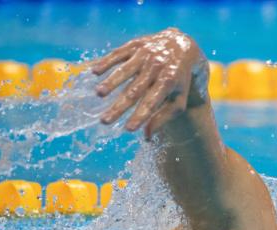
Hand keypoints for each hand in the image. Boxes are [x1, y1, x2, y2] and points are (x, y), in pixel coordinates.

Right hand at [92, 28, 207, 137]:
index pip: (152, 102)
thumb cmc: (178, 79)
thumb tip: (147, 137)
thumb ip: (163, 117)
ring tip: (98, 94)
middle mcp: (157, 67)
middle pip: (135, 90)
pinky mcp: (135, 45)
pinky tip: (95, 72)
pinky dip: (106, 61)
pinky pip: (119, 53)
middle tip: (104, 121)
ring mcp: (145, 54)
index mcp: (168, 81)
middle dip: (119, 106)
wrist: (181, 45)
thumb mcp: (178, 99)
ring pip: (125, 70)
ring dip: (111, 82)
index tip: (128, 129)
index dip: (140, 115)